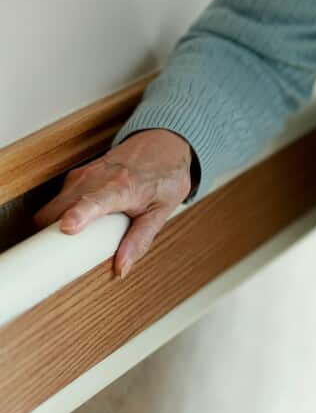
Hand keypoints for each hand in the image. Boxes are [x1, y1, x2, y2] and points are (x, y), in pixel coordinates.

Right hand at [33, 129, 193, 277]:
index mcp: (121, 187)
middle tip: (68, 254)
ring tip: (76, 238)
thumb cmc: (165, 177)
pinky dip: (62, 213)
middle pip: (59, 210)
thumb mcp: (161, 211)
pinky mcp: (76, 176)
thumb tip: (122, 267)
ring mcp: (82, 175)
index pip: (95, 202)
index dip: (78, 215)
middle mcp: (95, 179)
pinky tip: (80, 220)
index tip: (67, 227)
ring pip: (53, 206)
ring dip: (57, 224)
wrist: (162, 145)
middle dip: (55, 233)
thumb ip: (140, 239)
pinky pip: (59, 200)